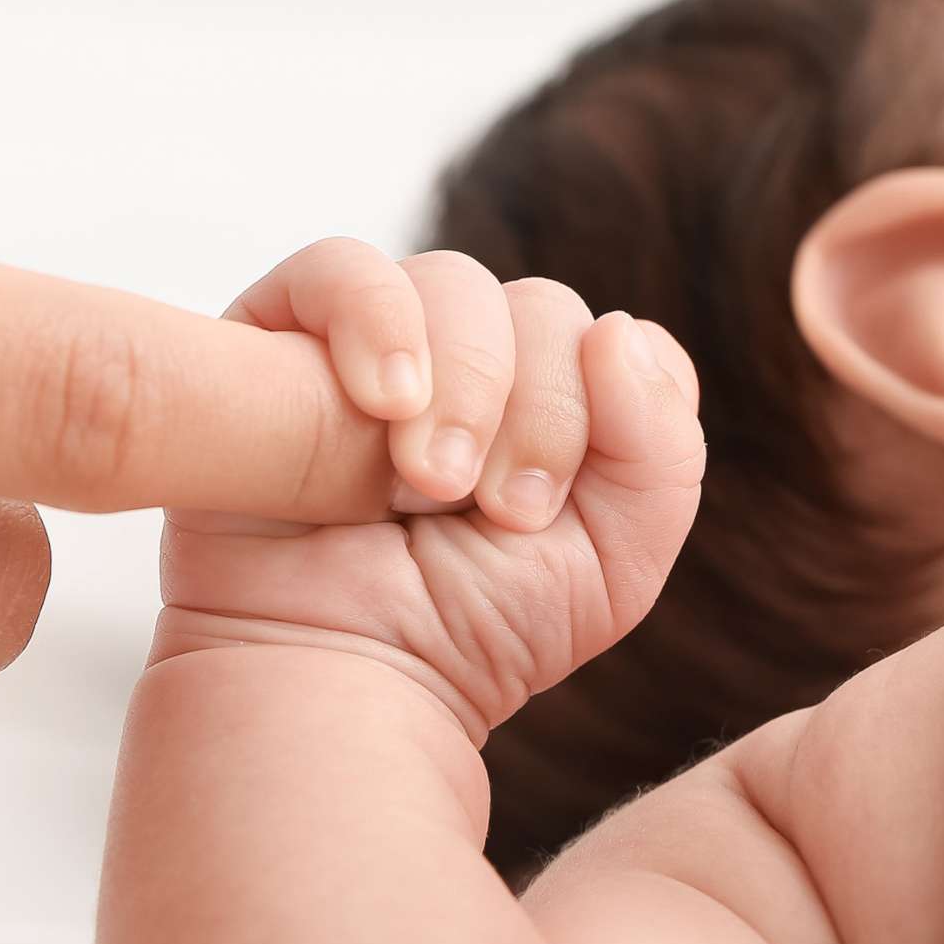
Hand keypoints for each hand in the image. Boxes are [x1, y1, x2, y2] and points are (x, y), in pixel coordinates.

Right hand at [156, 239, 705, 740]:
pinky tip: (384, 399)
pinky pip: (339, 267)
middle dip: (534, 413)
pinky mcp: (280, 336)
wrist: (338, 676)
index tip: (540, 513)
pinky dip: (376, 319)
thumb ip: (662, 450)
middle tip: (491, 512)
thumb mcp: (614, 563)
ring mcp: (378, 347)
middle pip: (540, 307)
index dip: (601, 406)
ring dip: (463, 379)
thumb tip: (616, 328)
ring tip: (426, 482)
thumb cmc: (468, 633)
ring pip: (453, 281)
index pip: (612, 342)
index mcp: (553, 409)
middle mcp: (471, 366)